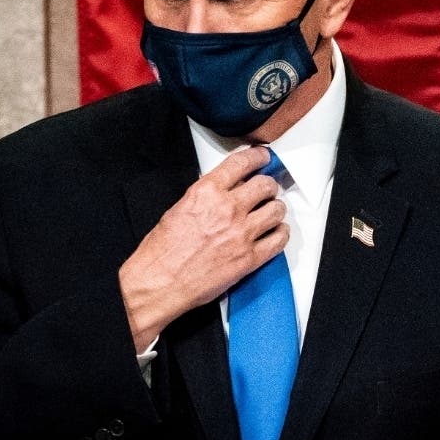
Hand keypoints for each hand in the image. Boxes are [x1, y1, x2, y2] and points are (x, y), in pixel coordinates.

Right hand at [118, 146, 288, 352]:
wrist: (159, 283)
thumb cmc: (162, 251)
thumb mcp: (180, 208)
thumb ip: (206, 195)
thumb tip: (225, 189)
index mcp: (206, 193)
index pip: (242, 163)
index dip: (258, 157)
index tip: (263, 157)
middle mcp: (227, 209)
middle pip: (265, 185)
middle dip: (267, 186)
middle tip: (266, 190)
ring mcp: (241, 234)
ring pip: (276, 210)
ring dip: (275, 209)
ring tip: (270, 212)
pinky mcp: (249, 258)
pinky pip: (279, 239)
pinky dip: (281, 234)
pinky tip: (276, 233)